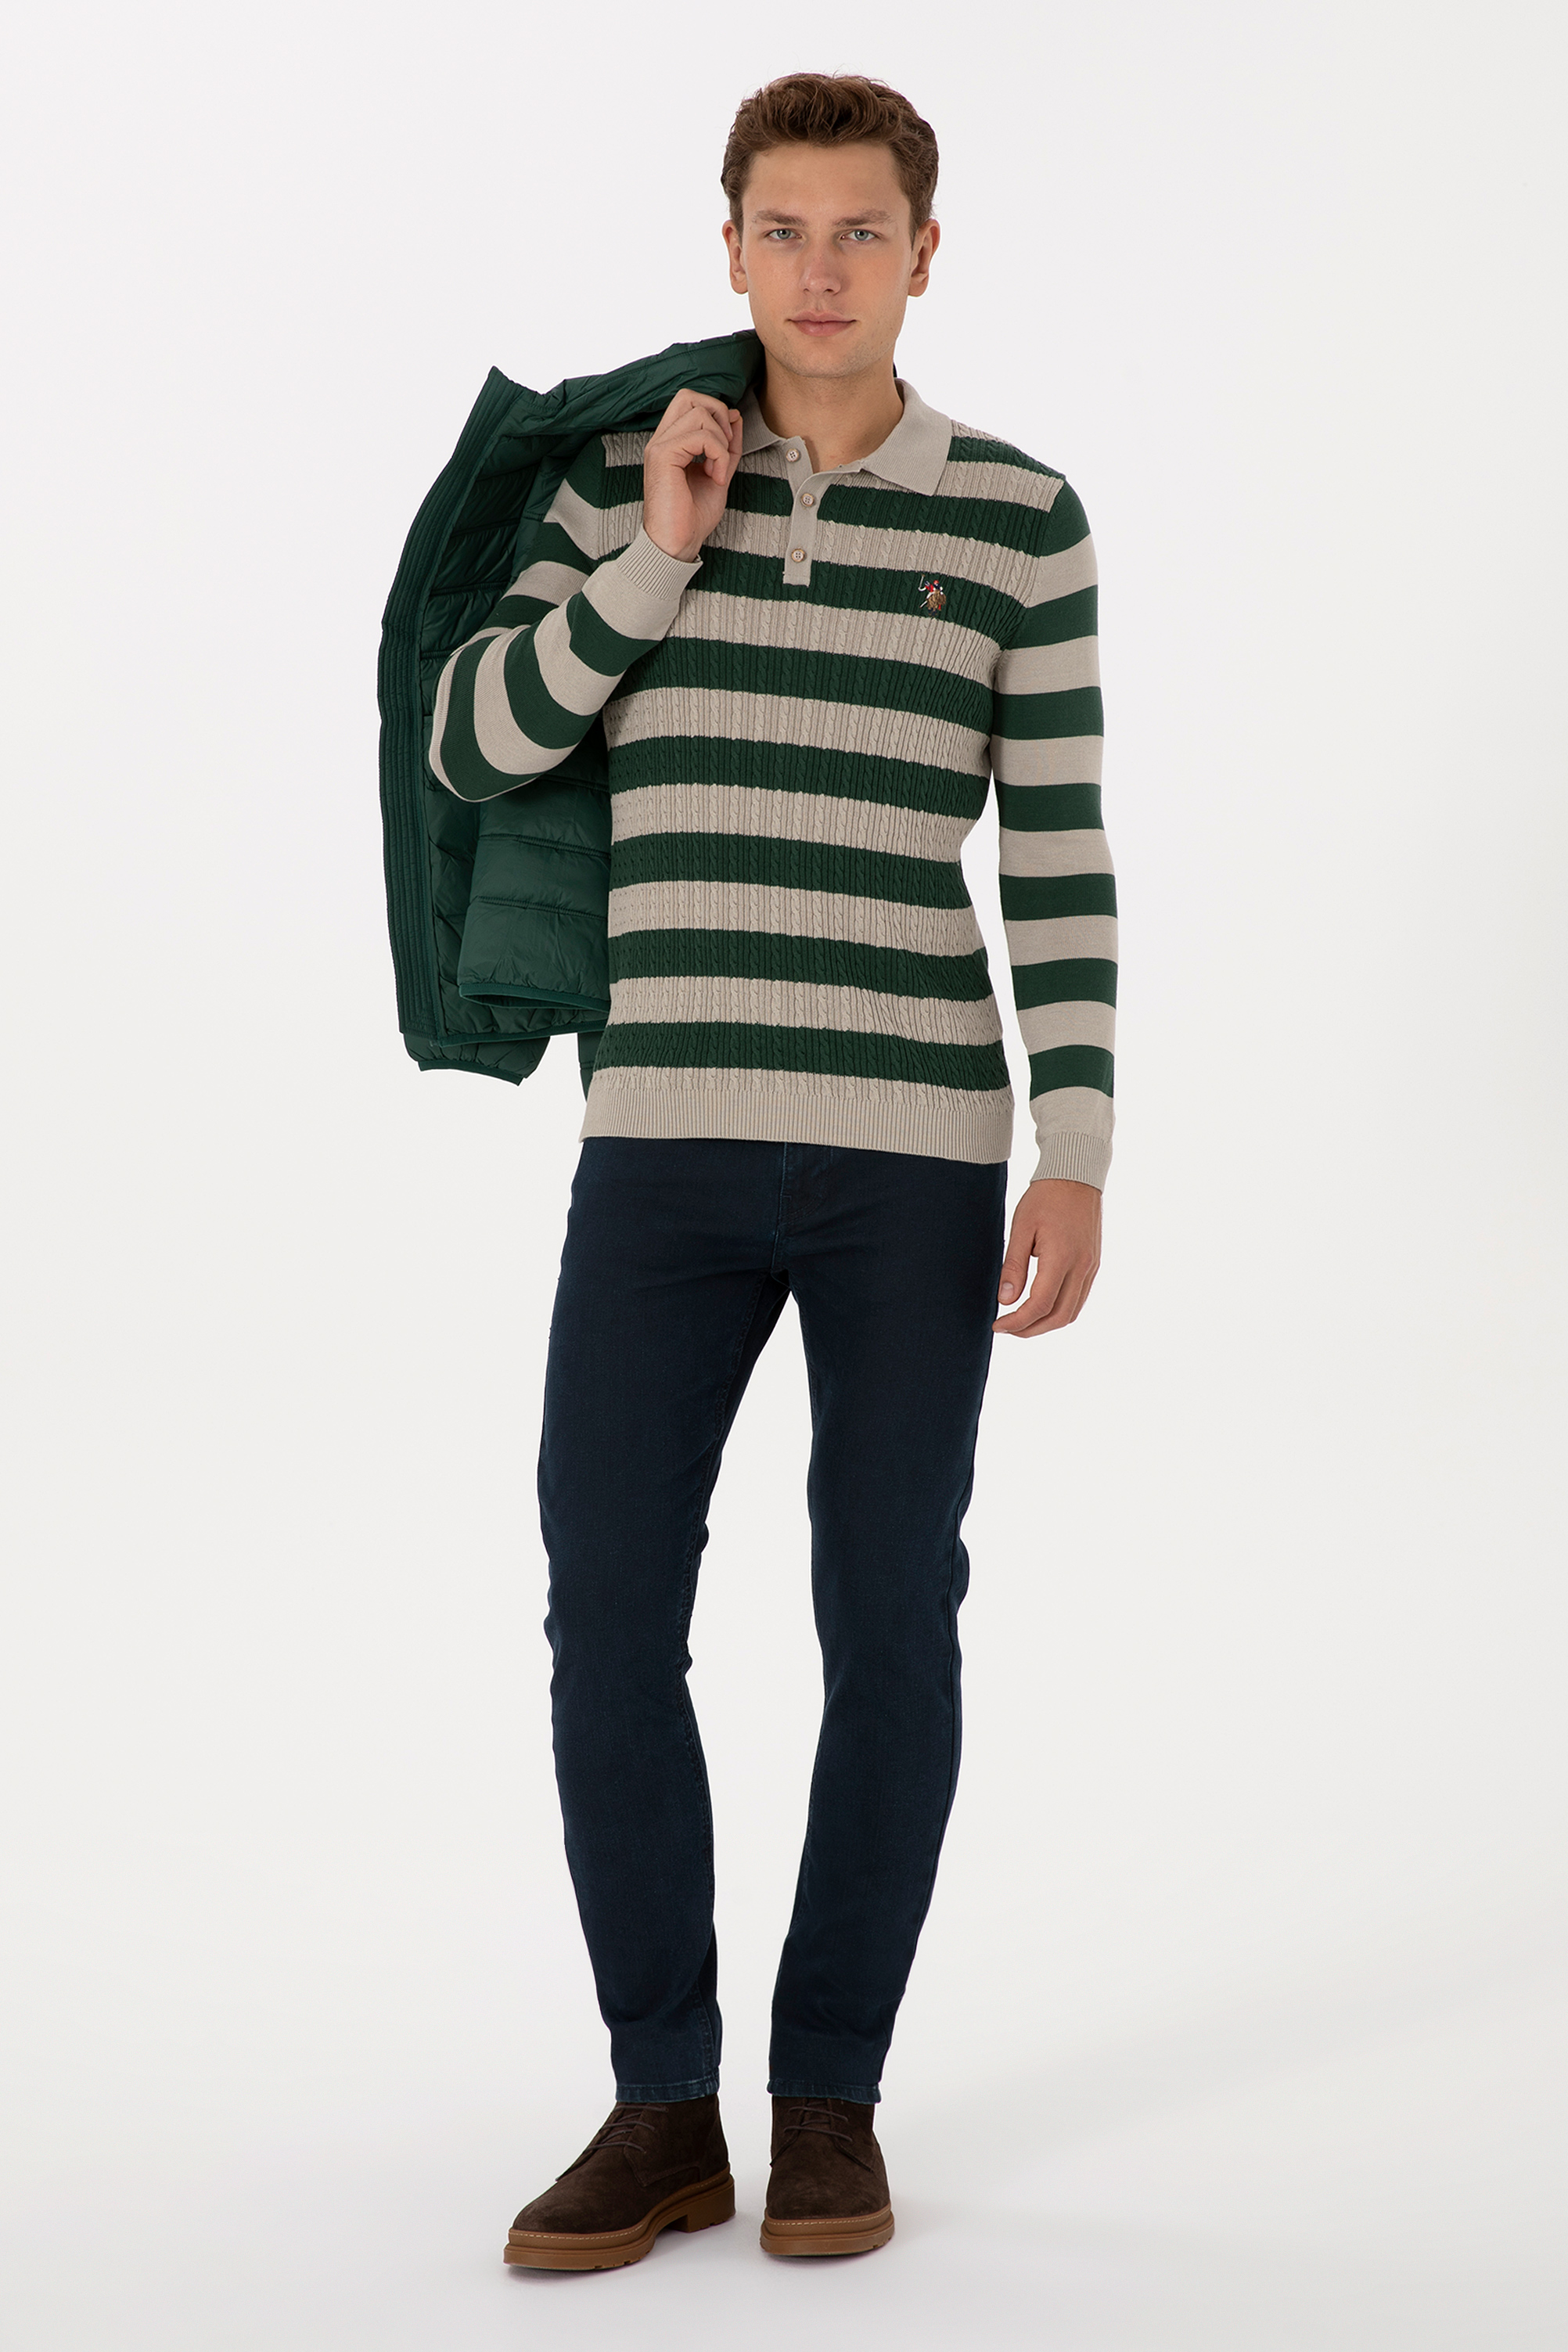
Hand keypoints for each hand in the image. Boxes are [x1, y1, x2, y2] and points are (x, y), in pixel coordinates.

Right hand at [642, 388, 743, 562]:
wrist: (676, 545)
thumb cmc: (692, 517)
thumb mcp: (719, 474)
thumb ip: (726, 446)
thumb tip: (735, 416)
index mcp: (670, 441)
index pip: (690, 401)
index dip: (715, 413)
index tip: (726, 445)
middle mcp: (661, 439)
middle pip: (690, 396)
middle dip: (717, 415)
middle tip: (725, 447)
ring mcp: (659, 445)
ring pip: (699, 414)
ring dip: (721, 441)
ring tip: (718, 471)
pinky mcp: (662, 456)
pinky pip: (701, 436)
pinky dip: (718, 455)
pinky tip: (715, 477)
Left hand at [992, 1178, 1101, 1337]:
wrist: (1076, 1175)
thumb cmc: (1044, 1197)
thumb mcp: (1021, 1228)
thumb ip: (1013, 1266)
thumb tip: (1006, 1300)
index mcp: (1062, 1258)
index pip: (1039, 1305)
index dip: (1017, 1321)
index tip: (998, 1325)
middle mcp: (1082, 1267)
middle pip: (1059, 1317)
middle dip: (1031, 1329)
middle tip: (1007, 1328)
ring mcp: (1091, 1267)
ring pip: (1072, 1312)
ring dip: (1047, 1323)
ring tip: (1022, 1321)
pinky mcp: (1094, 1263)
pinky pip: (1079, 1298)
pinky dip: (1060, 1310)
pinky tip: (1042, 1306)